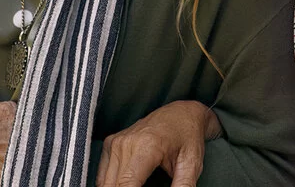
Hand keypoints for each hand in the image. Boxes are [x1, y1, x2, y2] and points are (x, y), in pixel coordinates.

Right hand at [96, 100, 222, 186]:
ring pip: (104, 182)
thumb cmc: (187, 138)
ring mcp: (115, 142)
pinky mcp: (110, 143)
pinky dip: (111, 185)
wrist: (181, 114)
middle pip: (113, 185)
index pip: (126, 184)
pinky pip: (102, 175)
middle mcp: (126, 142)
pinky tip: (127, 185)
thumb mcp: (192, 165)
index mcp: (146, 146)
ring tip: (140, 186)